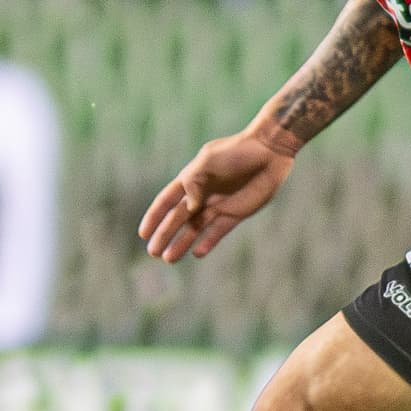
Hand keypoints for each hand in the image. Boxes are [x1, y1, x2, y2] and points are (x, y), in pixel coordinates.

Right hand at [138, 124, 298, 262]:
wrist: (268, 151)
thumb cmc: (235, 151)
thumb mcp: (209, 160)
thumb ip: (195, 182)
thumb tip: (188, 207)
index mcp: (191, 180)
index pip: (167, 202)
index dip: (154, 217)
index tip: (143, 233)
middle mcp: (202, 195)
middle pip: (178, 219)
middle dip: (165, 235)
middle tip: (153, 253)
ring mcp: (218, 205)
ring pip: (195, 229)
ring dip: (182, 243)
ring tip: (169, 259)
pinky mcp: (236, 213)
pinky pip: (218, 232)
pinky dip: (208, 242)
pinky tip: (197, 253)